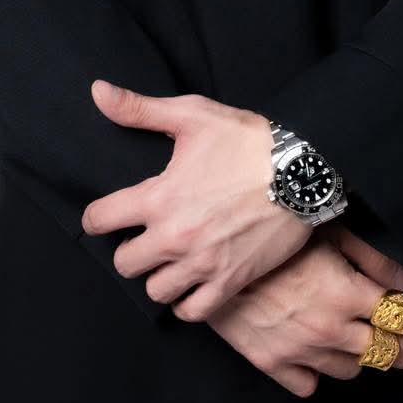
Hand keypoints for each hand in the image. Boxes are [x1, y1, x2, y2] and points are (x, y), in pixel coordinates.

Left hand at [79, 82, 313, 318]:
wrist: (304, 171)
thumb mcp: (193, 115)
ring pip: (155, 290)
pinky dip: (187, 302)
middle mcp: (175, 236)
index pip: (100, 220)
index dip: (98, 216)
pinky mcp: (230, 281)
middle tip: (145, 236)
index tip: (107, 215)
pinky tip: (191, 284)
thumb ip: (139, 109)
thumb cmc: (249, 140)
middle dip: (129, 249)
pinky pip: (192, 311)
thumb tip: (98, 91)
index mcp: (159, 197)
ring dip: (158, 276)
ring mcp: (203, 263)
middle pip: (124, 263)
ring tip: (169, 260)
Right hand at [203, 220, 402, 397]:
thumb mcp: (325, 229)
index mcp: (350, 293)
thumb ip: (370, 256)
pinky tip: (324, 357)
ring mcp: (301, 351)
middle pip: (396, 354)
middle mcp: (332, 329)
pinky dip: (322, 371)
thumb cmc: (268, 231)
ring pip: (354, 370)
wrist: (203, 254)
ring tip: (378, 344)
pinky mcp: (270, 363)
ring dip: (369, 357)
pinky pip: (310, 383)